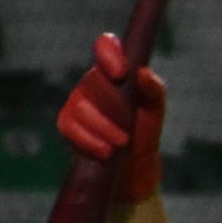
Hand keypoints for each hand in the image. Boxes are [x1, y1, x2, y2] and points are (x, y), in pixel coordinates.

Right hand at [56, 32, 166, 204]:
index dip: (109, 53)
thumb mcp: (154, 116)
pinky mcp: (67, 126)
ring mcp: (76, 103)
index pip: (106, 47)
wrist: (134, 175)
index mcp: (115, 74)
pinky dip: (88, 141)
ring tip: (120, 145)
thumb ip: (154, 93)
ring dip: (103, 128)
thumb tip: (144, 73)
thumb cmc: (144, 138)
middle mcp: (93, 84)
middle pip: (93, 80)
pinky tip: (104, 153)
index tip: (121, 73)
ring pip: (80, 105)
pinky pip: (69, 126)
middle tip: (127, 132)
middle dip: (114, 108)